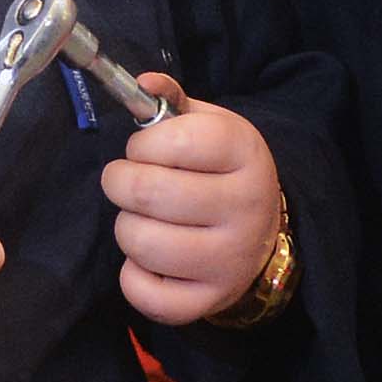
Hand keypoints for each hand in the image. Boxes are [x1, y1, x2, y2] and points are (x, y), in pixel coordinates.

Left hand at [103, 77, 286, 325]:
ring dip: (127, 228)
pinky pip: (146, 294)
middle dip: (121, 182)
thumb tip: (143, 82)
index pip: (176, 140)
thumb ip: (171, 101)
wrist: (260, 235)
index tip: (145, 150)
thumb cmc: (219, 172)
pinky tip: (149, 261)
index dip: (144, 143)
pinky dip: (133, 277)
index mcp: (245, 154)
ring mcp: (230, 259)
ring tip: (143, 219)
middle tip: (128, 182)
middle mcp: (245, 207)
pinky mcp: (210, 299)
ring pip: (141, 242)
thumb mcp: (208, 127)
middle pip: (149, 193)